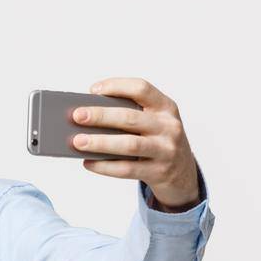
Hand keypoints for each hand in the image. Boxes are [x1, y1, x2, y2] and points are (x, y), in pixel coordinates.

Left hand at [69, 78, 200, 209]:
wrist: (183, 173)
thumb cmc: (158, 141)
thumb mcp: (153, 122)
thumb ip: (130, 115)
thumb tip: (88, 117)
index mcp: (166, 107)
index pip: (142, 88)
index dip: (117, 86)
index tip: (93, 90)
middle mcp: (168, 127)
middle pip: (130, 118)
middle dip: (101, 116)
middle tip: (77, 116)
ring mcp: (165, 150)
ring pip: (129, 144)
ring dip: (100, 142)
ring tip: (78, 141)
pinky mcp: (158, 172)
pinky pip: (127, 169)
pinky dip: (104, 166)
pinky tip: (88, 162)